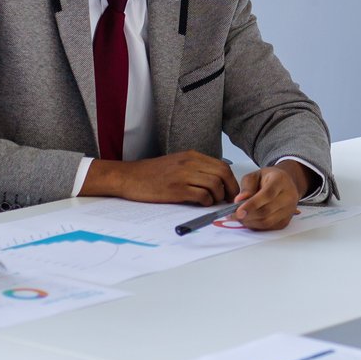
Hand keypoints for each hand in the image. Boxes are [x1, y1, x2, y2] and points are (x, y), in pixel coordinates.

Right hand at [87, 152, 238, 206]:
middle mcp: (190, 163)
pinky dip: (206, 202)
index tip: (231, 191)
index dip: (231, 180)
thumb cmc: (151, 173)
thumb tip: (215, 181)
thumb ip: (195, 169)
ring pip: (215, 185)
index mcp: (192, 156)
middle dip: (230, 189)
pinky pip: (202, 195)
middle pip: (223, 174)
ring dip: (217, 197)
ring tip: (211, 202)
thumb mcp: (177, 163)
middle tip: (227, 200)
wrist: (129, 177)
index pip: (222, 165)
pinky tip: (201, 204)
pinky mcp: (176, 189)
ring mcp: (183, 175)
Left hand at [232, 163, 305, 230]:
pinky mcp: (286, 220)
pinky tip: (249, 220)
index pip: (267, 195)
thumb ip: (247, 187)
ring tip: (240, 217)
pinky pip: (269, 227)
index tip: (238, 211)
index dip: (252, 204)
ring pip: (267, 222)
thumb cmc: (268, 179)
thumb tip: (239, 201)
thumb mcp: (255, 176)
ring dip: (250, 222)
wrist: (284, 184)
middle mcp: (288, 195)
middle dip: (247, 215)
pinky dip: (256, 226)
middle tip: (233, 215)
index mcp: (280, 180)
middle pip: (266, 211)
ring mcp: (289, 209)